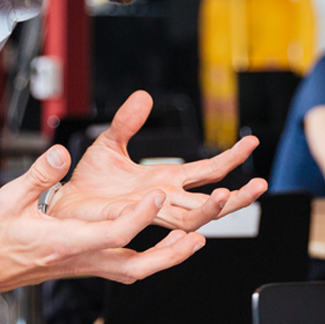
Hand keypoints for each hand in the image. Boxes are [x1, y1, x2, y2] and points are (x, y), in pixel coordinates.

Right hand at [0, 145, 204, 292]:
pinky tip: (166, 243)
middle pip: (136, 265)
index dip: (139, 216)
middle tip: (197, 234)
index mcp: (66, 242)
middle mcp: (82, 259)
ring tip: (194, 239)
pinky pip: (128, 267)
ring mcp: (87, 266)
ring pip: (136, 270)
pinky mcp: (87, 265)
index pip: (113, 234)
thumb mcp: (9, 197)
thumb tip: (62, 153)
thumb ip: (39, 175)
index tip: (158, 195)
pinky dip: (152, 258)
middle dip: (169, 253)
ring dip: (168, 257)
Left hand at [52, 91, 267, 230]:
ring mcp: (153, 214)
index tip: (252, 142)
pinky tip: (191, 218)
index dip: (231, 157)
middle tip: (261, 184)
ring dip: (214, 208)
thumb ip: (127, 122)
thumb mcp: (109, 144)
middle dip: (239, 196)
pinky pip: (164, 226)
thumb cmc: (87, 182)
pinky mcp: (136, 223)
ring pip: (195, 218)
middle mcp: (166, 200)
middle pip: (213, 202)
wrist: (62, 205)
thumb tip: (143, 96)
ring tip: (229, 195)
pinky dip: (182, 222)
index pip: (207, 169)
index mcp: (166, 179)